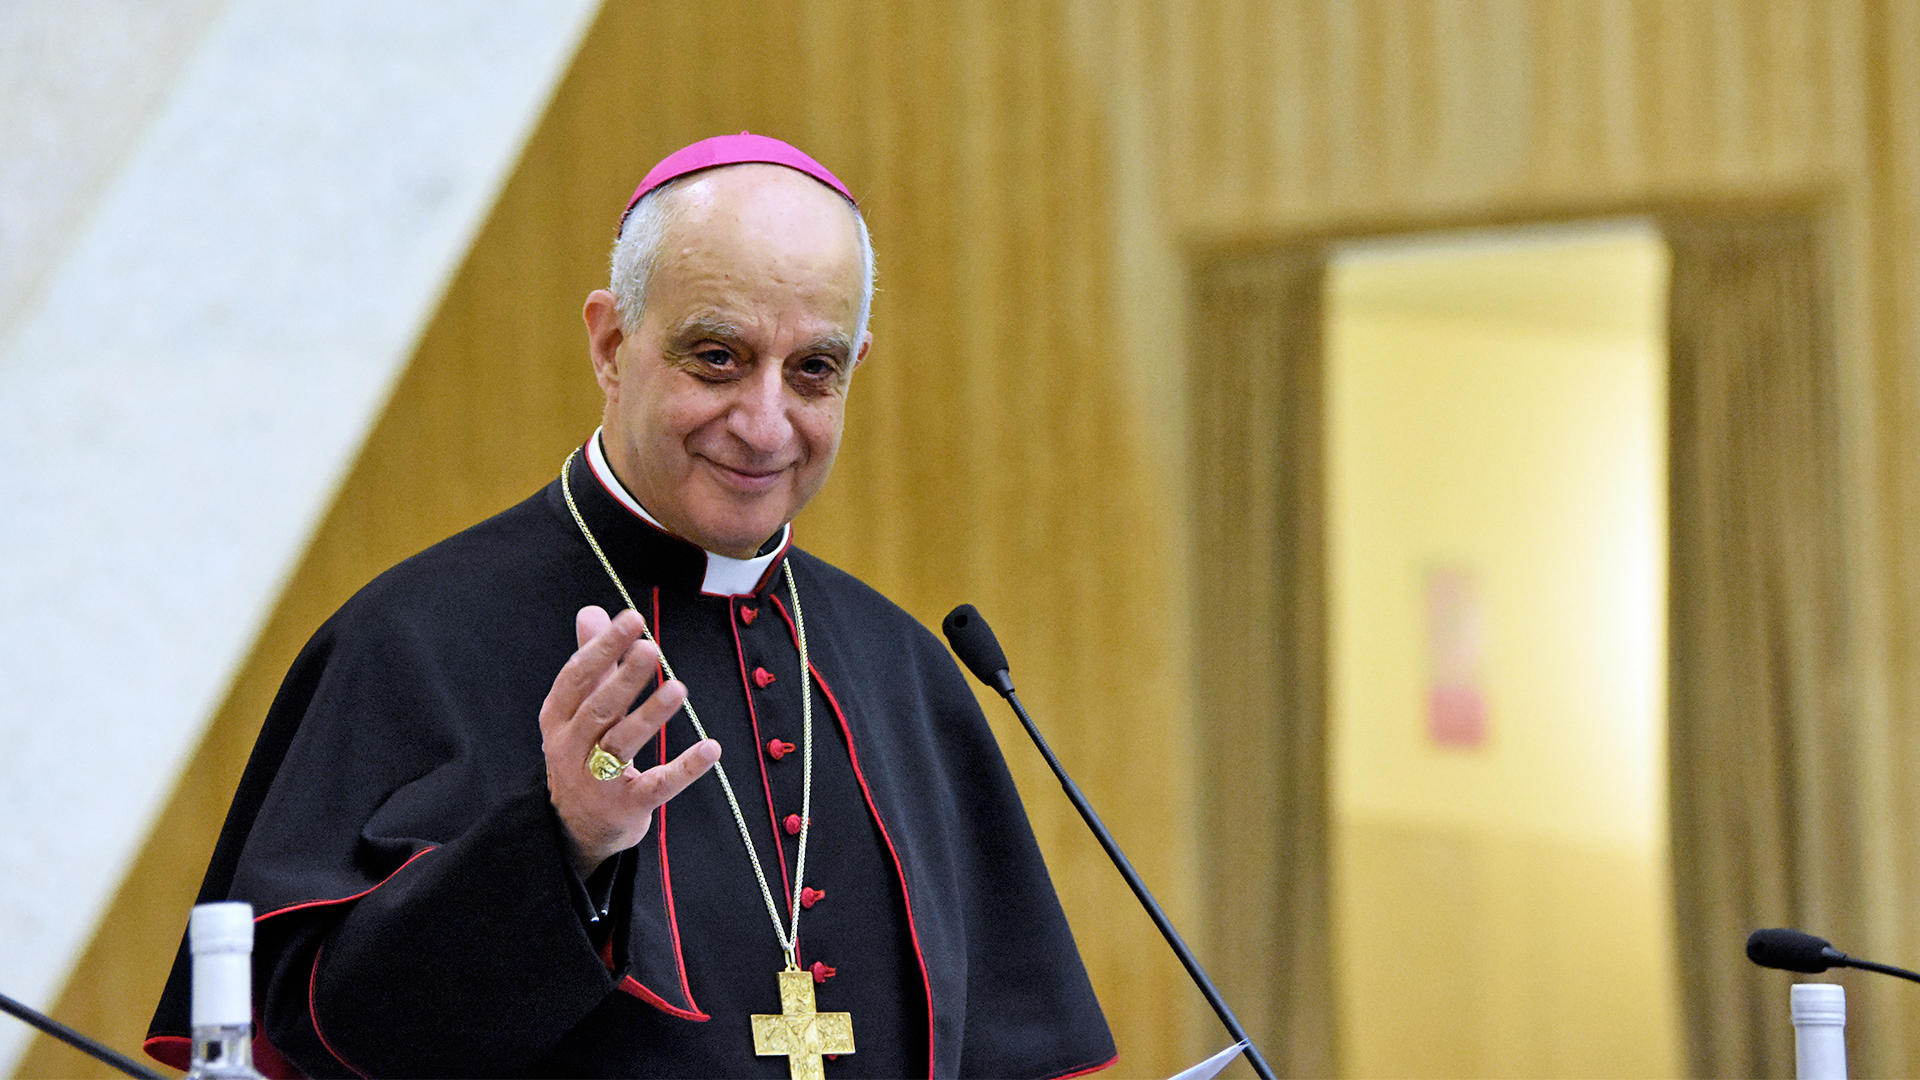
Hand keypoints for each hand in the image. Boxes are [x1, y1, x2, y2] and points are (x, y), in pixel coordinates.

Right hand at [541, 605, 719, 877]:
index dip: (602, 647)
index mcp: (559, 718)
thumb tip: (591, 611)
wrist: (576, 828)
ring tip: (679, 689)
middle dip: (624, 678)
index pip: (577, 677)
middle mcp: (571, 748)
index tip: (631, 618)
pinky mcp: (627, 806)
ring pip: (623, 743)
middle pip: (599, 708)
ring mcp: (597, 780)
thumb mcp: (578, 710)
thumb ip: (591, 662)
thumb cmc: (582, 753)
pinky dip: (685, 768)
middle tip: (651, 648)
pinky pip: (658, 785)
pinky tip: (711, 749)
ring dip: (651, 715)